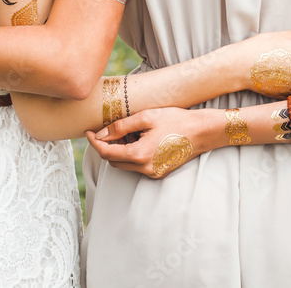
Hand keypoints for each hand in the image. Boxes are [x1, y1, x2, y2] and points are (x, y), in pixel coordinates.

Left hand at [86, 107, 219, 179]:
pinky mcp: (159, 172)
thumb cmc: (176, 120)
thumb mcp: (146, 117)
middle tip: (109, 129)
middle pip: (114, 160)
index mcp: (139, 155)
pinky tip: (139, 139)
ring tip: (127, 132)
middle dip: (107, 146)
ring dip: (120, 150)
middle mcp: (144, 168)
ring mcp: (152, 173)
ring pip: (125, 164)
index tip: (87, 132)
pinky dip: (132, 154)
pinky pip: (137, 166)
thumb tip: (101, 135)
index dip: (94, 142)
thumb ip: (120, 127)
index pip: (106, 152)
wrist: (203, 132)